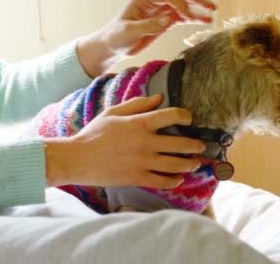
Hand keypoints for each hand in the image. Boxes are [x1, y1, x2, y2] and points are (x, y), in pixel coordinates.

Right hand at [45, 94, 204, 188]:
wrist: (78, 159)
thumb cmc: (94, 133)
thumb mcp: (113, 112)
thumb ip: (137, 104)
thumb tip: (159, 97)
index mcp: (139, 123)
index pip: (171, 116)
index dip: (185, 116)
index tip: (189, 118)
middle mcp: (145, 143)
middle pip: (180, 143)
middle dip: (195, 144)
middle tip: (201, 145)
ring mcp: (142, 162)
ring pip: (175, 164)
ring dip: (190, 163)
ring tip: (195, 163)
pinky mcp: (137, 178)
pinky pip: (162, 181)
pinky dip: (174, 181)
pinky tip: (178, 179)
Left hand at [77, 0, 216, 76]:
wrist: (111, 47)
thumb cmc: (115, 37)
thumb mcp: (128, 32)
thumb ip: (148, 25)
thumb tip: (168, 20)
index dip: (180, 3)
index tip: (187, 17)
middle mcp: (154, 0)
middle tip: (210, 6)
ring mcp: (160, 9)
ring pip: (183, 4)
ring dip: (197, 8)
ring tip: (212, 14)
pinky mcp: (164, 20)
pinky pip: (181, 16)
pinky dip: (193, 18)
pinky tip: (204, 21)